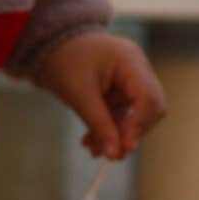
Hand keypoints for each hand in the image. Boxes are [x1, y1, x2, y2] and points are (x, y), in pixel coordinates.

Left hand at [34, 31, 165, 158]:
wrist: (50, 44)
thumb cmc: (64, 61)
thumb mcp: (78, 94)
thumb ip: (99, 124)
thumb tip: (114, 154)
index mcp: (129, 60)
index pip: (146, 97)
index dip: (137, 125)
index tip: (123, 149)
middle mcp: (137, 67)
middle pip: (148, 107)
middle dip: (129, 132)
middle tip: (110, 154)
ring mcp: (131, 77)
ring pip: (135, 113)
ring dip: (117, 133)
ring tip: (93, 149)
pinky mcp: (122, 87)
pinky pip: (122, 112)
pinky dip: (109, 126)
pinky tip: (91, 140)